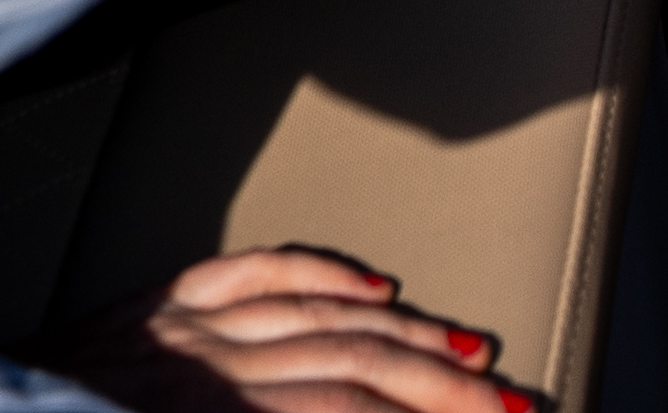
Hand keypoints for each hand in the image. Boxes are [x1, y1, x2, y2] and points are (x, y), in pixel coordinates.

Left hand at [52, 247, 529, 412]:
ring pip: (321, 312)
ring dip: (412, 332)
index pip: (344, 410)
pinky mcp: (150, 303)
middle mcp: (198, 368)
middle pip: (352, 365)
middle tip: (516, 404)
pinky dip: (324, 269)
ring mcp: (176, 326)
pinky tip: (377, 280)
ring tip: (478, 353)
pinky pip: (253, 268)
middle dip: (445, 386)